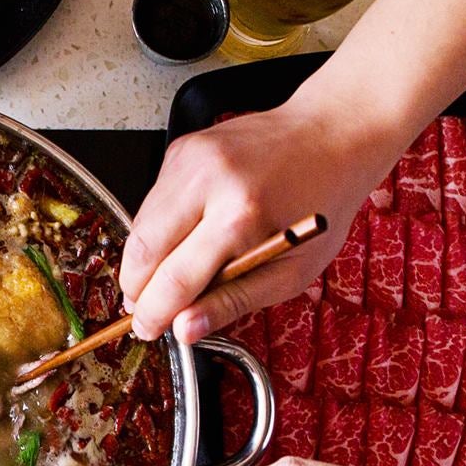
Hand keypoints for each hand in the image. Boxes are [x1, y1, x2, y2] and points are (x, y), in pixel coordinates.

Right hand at [121, 102, 374, 346]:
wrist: (330, 135)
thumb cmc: (322, 203)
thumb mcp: (293, 270)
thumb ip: (235, 301)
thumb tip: (186, 330)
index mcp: (241, 216)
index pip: (174, 279)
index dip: (154, 313)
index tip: (147, 330)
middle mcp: (208, 180)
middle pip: (143, 250)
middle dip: (136, 289)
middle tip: (144, 311)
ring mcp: (190, 159)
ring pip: (139, 226)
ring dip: (142, 261)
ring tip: (163, 280)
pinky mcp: (181, 149)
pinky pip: (152, 202)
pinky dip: (157, 229)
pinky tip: (182, 239)